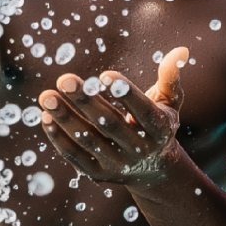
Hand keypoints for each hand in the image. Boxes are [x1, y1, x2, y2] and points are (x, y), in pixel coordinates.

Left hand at [39, 47, 188, 188]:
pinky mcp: (98, 174)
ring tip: (47, 96)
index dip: (125, 94)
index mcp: (159, 130)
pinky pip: (75, 156)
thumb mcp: (168, 101)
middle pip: (110, 125)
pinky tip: (45, 116)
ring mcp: (118, 165)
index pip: (143, 111)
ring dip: (65, 118)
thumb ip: (170, 77)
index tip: (104, 75)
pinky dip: (59, 138)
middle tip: (65, 79)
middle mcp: (139, 150)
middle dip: (86, 102)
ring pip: (88, 141)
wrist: (152, 170)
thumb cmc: (157, 124)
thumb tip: (180, 51)